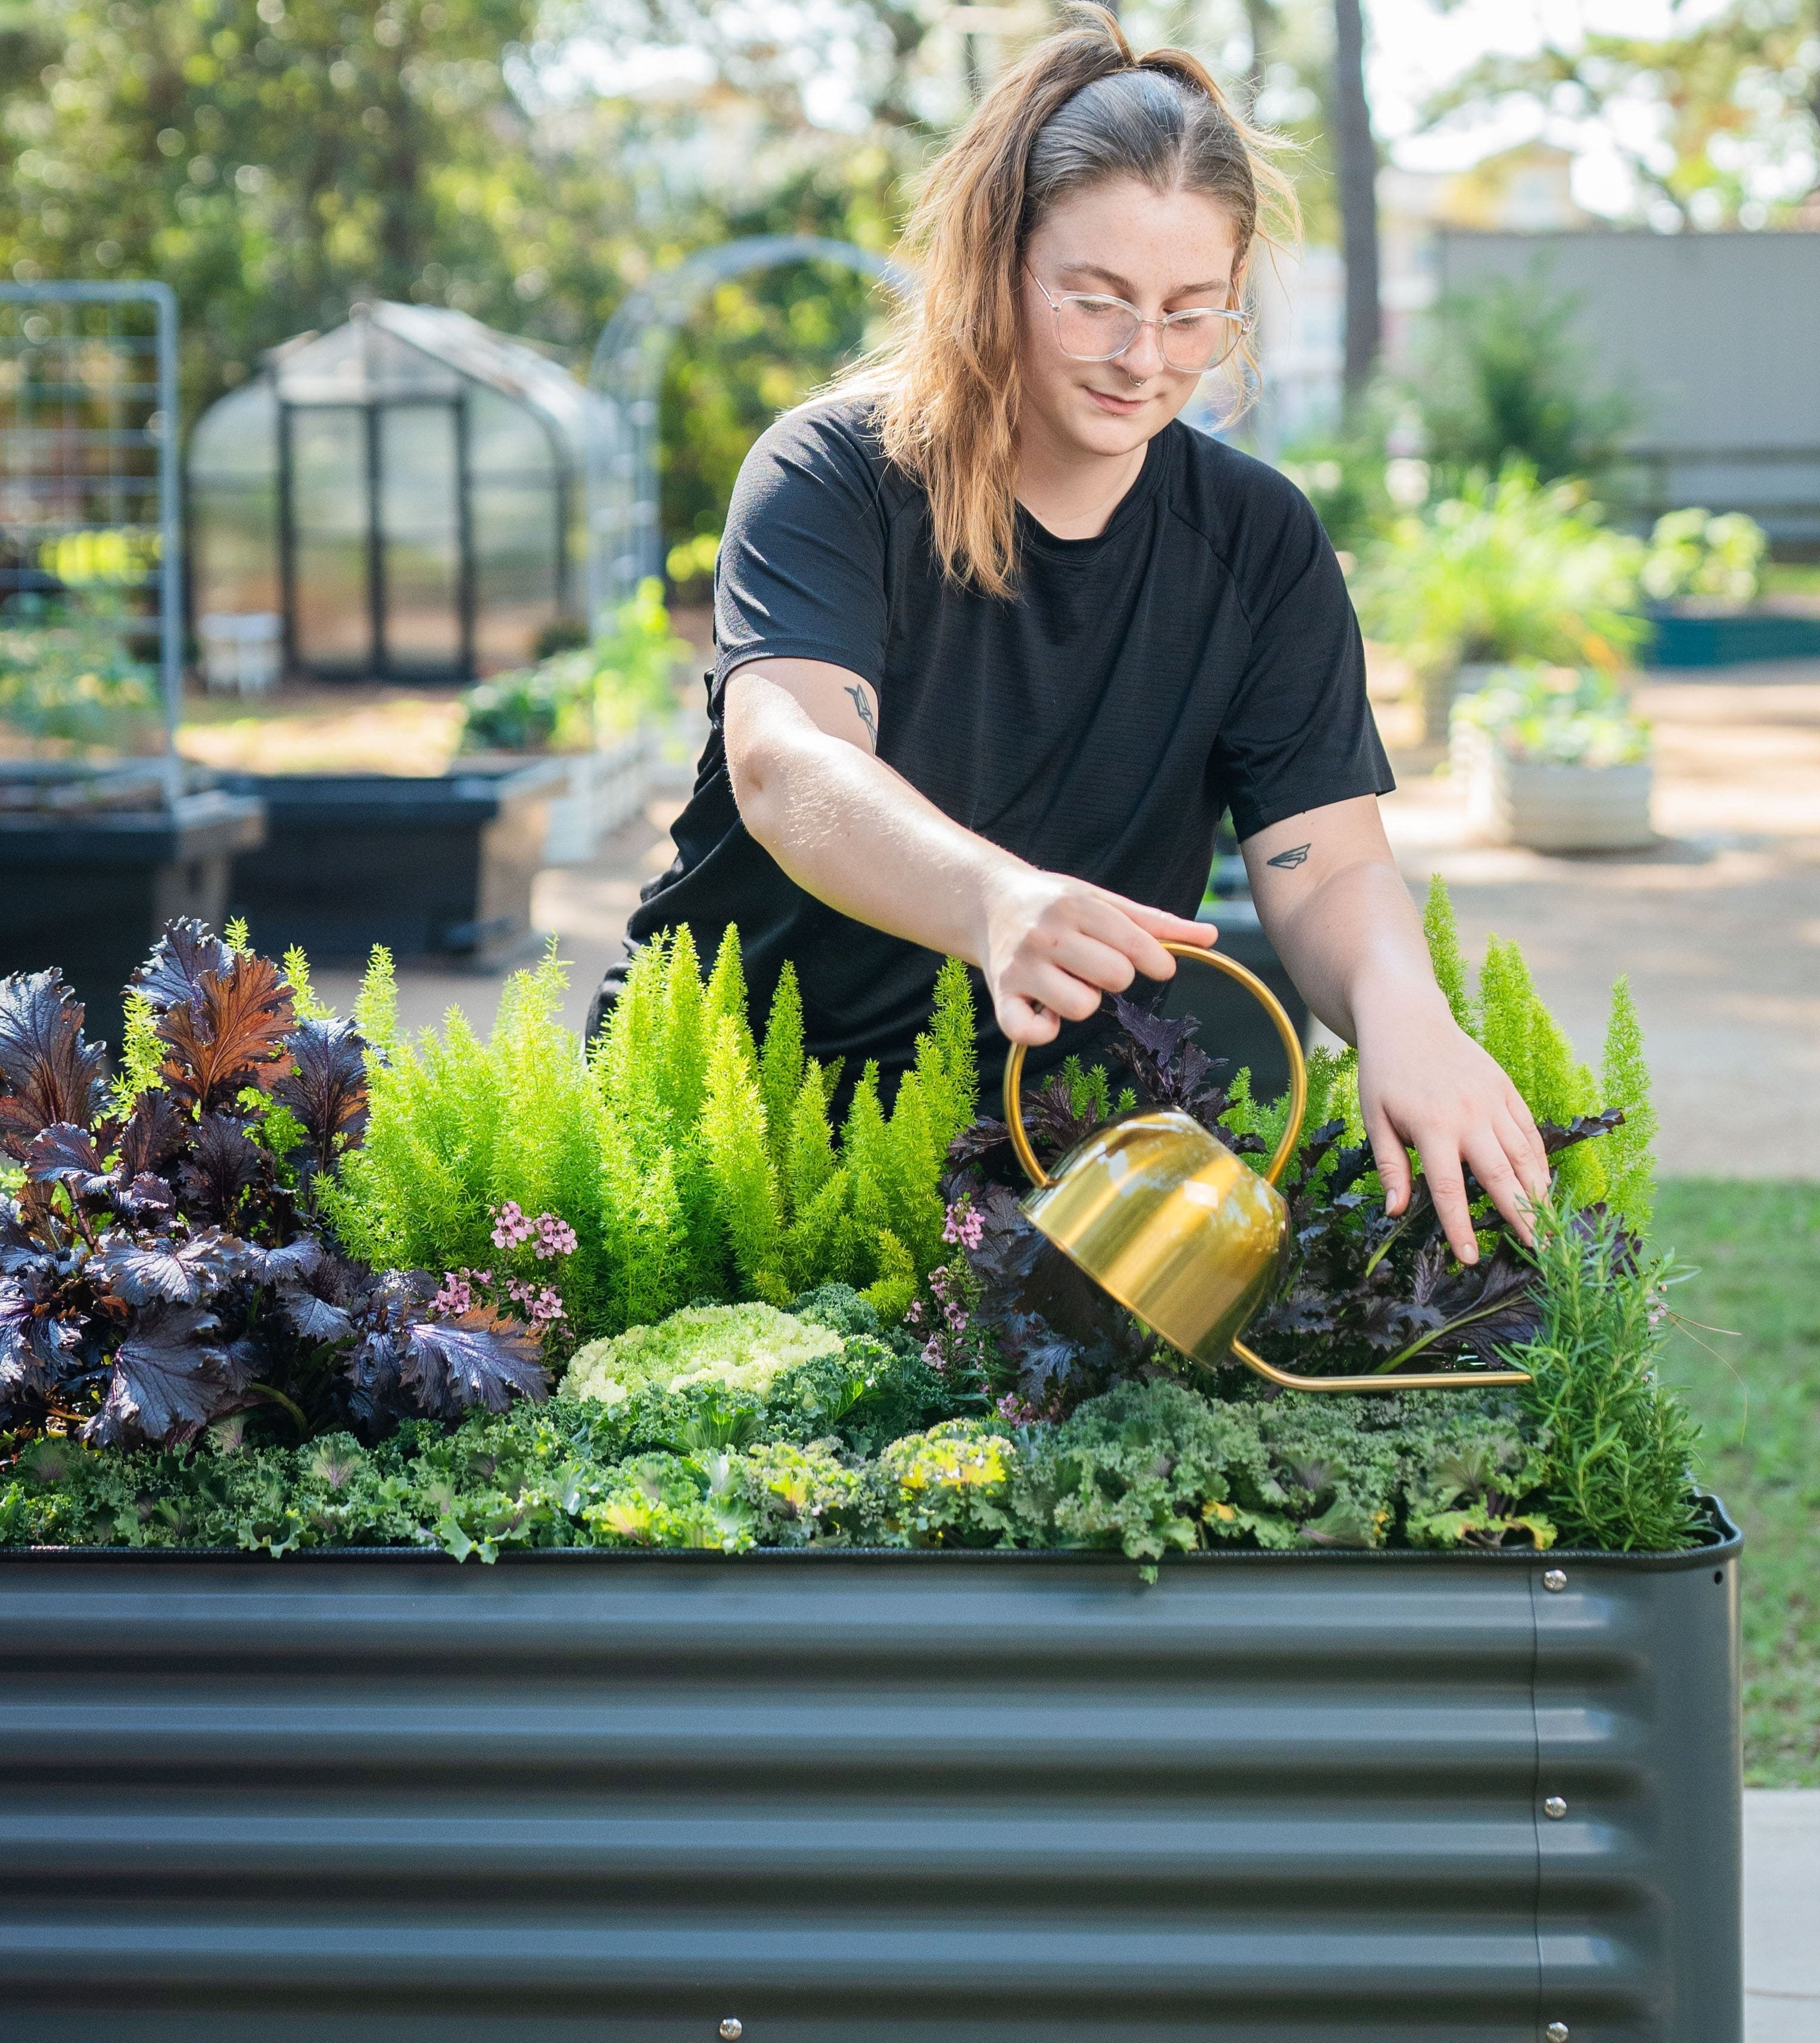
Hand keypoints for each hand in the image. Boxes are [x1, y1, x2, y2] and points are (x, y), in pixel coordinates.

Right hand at [977, 867, 1213, 1046]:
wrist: (988, 901)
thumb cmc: (1055, 904)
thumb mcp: (1102, 901)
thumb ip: (1156, 922)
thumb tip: (1212, 936)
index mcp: (1077, 906)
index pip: (1136, 946)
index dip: (1156, 962)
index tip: (1154, 964)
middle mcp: (1047, 935)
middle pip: (1115, 977)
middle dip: (1115, 977)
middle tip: (1094, 966)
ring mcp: (1021, 966)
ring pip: (1081, 1007)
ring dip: (1083, 1001)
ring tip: (1067, 982)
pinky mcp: (1001, 995)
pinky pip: (1029, 1032)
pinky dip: (1043, 1030)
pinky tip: (1044, 1012)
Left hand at [1356, 992, 1548, 1263]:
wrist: (1407, 1019)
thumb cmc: (1385, 1073)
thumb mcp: (1375, 1118)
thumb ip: (1390, 1166)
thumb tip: (1395, 1212)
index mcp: (1432, 1127)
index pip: (1451, 1189)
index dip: (1462, 1227)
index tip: (1472, 1258)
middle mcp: (1469, 1115)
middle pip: (1502, 1176)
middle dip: (1522, 1217)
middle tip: (1540, 1252)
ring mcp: (1492, 1100)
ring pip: (1524, 1154)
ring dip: (1540, 1192)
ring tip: (1551, 1225)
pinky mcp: (1506, 1088)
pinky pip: (1528, 1130)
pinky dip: (1539, 1159)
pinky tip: (1544, 1183)